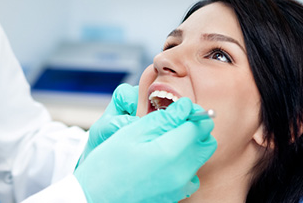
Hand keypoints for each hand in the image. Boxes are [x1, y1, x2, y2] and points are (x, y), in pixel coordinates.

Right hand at [74, 98, 216, 202]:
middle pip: (207, 142)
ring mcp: (180, 186)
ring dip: (190, 145)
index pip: (198, 125)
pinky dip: (184, 163)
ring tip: (165, 140)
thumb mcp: (130, 133)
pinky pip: (191, 174)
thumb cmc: (107, 165)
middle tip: (174, 122)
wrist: (96, 198)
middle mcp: (181, 172)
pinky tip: (164, 160)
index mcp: (169, 152)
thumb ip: (162, 119)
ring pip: (200, 158)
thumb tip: (185, 107)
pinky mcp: (176, 195)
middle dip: (195, 128)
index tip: (180, 108)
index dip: (191, 111)